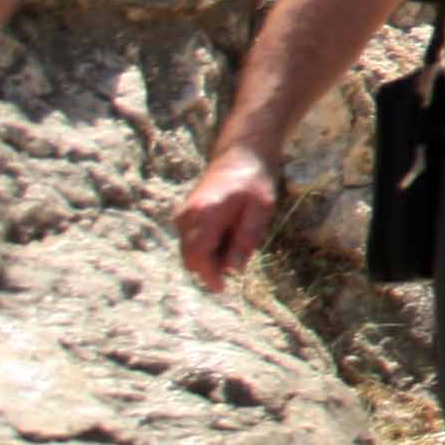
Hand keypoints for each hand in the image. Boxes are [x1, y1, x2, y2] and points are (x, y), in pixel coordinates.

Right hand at [175, 147, 280, 291]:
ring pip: (191, 252)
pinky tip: (230, 232)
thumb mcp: (261, 209)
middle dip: (211, 267)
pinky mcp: (185, 218)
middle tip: (240, 255)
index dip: (209, 275)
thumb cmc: (254, 182)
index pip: (198, 254)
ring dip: (212, 256)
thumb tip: (235, 269)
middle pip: (191, 258)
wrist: (240, 156)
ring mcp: (183, 217)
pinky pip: (193, 243)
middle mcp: (187, 216)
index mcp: (205, 213)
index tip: (223, 288)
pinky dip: (209, 247)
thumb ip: (247, 238)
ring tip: (238, 234)